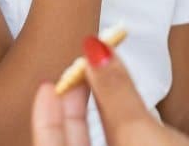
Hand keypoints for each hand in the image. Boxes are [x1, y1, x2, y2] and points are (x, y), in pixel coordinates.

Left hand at [31, 40, 188, 145]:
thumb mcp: (143, 135)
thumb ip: (117, 93)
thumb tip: (95, 53)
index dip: (45, 116)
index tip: (50, 83)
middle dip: (72, 111)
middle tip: (81, 75)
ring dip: (95, 118)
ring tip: (102, 85)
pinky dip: (115, 130)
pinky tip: (123, 113)